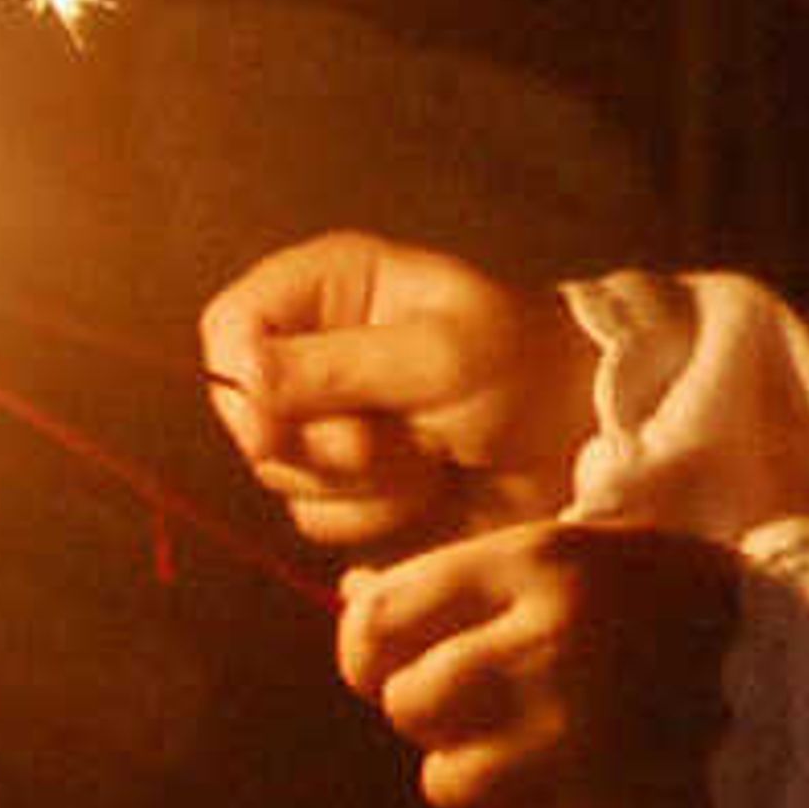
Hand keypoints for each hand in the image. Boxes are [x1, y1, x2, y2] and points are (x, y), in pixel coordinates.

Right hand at [202, 232, 592, 555]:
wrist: (579, 437)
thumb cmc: (521, 368)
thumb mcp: (437, 357)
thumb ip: (338, 367)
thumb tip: (244, 376)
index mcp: (328, 289)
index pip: (229, 327)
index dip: (240, 378)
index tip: (276, 417)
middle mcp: (313, 353)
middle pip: (244, 415)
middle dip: (315, 444)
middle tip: (386, 440)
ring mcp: (329, 421)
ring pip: (282, 475)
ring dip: (360, 482)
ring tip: (430, 453)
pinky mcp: (351, 484)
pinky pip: (320, 518)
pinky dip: (379, 514)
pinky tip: (432, 483)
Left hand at [339, 519, 738, 807]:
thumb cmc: (690, 610)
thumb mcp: (594, 554)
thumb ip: (474, 578)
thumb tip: (352, 601)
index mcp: (543, 567)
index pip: (381, 623)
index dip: (371, 649)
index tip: (395, 661)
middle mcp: (546, 652)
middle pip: (407, 706)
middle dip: (436, 710)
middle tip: (491, 704)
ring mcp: (572, 747)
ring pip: (449, 783)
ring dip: (485, 771)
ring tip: (551, 748)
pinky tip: (602, 780)